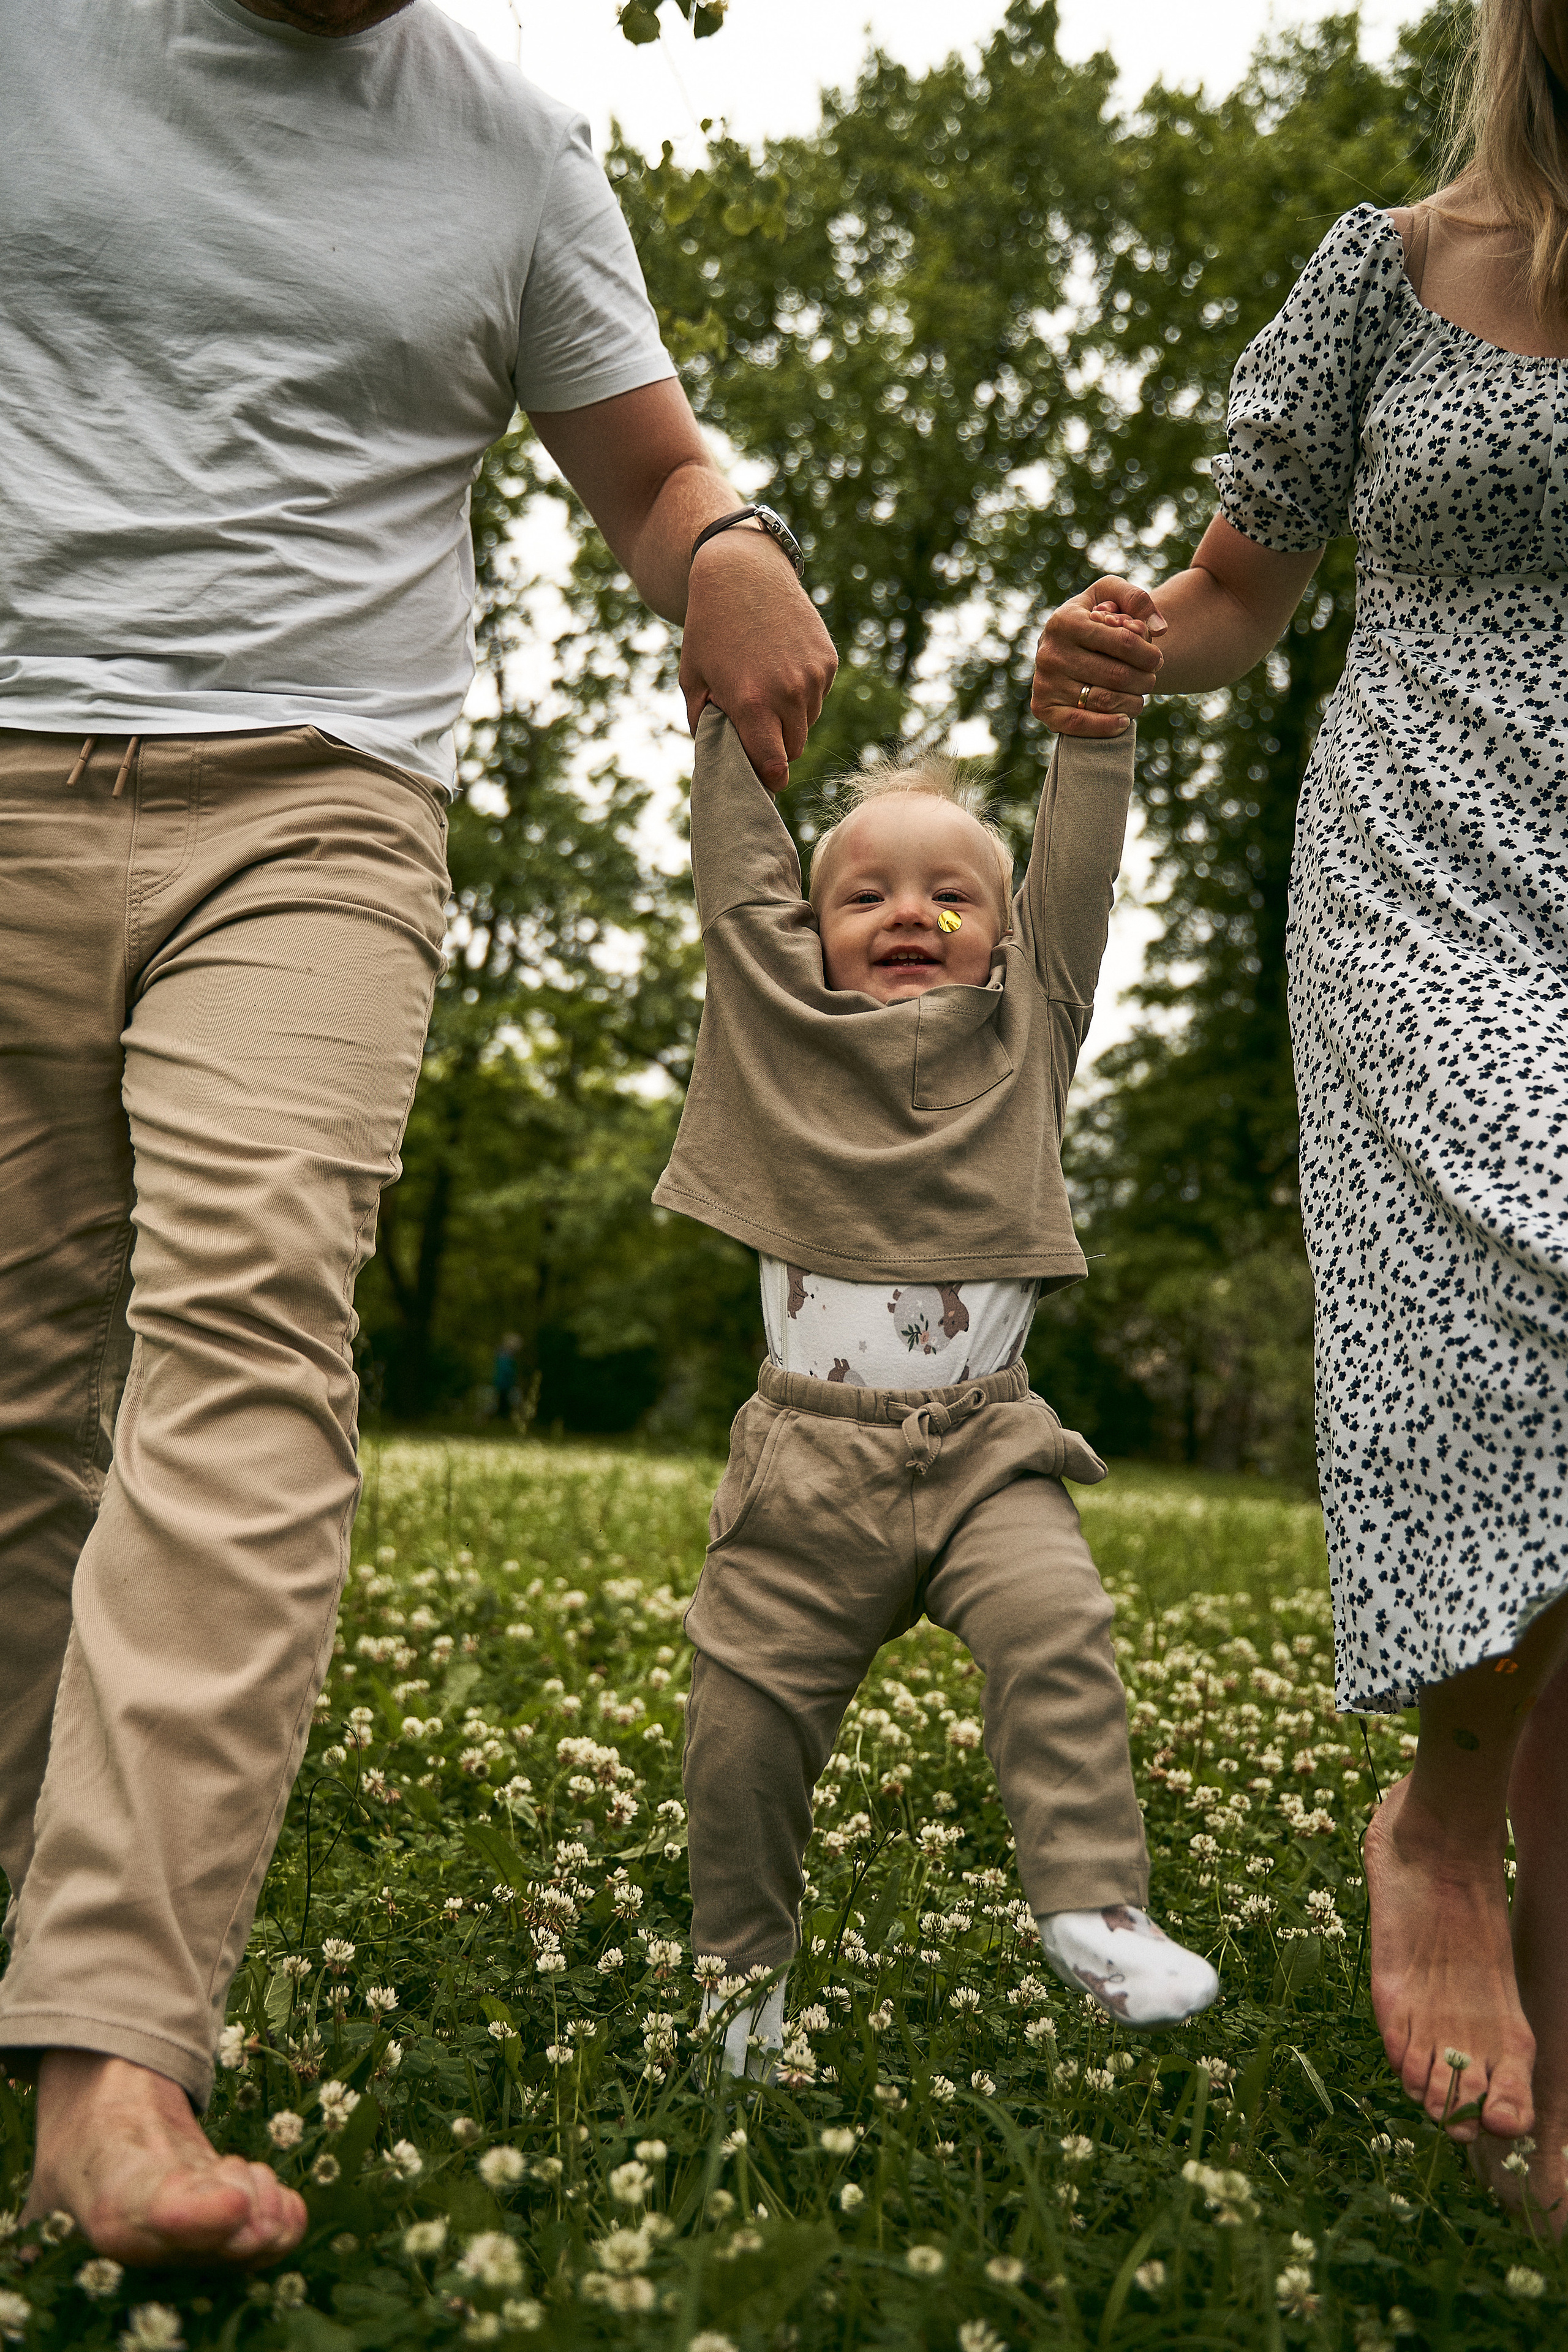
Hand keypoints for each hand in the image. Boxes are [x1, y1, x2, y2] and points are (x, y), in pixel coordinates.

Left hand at [680, 528, 837, 788]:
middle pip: (793, 749)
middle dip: (776, 747)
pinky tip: (782, 665)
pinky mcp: (827, 660)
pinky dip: (803, 692)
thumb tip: (719, 756)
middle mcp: (788, 693)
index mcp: (752, 704)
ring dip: (790, 719)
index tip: (764, 780)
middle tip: (757, 729)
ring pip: (808, 723)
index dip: (768, 777)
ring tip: (766, 687)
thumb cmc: (709, 628)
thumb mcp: (692, 677)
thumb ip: (704, 723)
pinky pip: (818, 695)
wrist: (741, 572)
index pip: (773, 766)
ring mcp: (813, 676)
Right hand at [1031, 576, 1167, 735]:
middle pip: (1117, 675)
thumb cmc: (1093, 619)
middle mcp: (1050, 652)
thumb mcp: (1111, 594)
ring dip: (1133, 703)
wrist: (1061, 645)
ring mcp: (1044, 682)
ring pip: (1104, 701)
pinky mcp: (1042, 708)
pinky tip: (1123, 721)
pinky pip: (1080, 723)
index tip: (1157, 659)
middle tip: (1150, 679)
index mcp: (1067, 620)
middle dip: (1144, 680)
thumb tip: (1159, 629)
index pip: (1124, 642)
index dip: (1149, 654)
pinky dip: (1107, 726)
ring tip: (1138, 697)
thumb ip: (1137, 599)